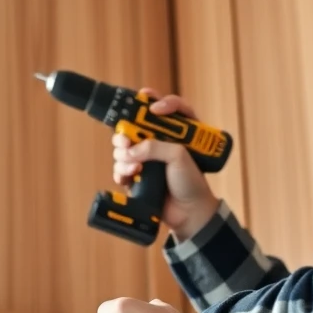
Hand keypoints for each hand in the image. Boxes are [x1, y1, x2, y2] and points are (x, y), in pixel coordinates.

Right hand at [112, 88, 219, 239]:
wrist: (190, 211)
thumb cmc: (192, 181)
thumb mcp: (179, 157)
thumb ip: (155, 147)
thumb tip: (132, 150)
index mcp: (176, 130)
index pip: (164, 106)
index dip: (155, 101)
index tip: (151, 108)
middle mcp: (159, 141)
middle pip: (134, 124)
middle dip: (127, 130)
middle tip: (127, 140)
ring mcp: (146, 157)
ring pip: (123, 146)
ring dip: (123, 154)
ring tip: (134, 166)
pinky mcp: (136, 174)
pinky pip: (120, 167)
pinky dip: (121, 171)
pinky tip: (130, 176)